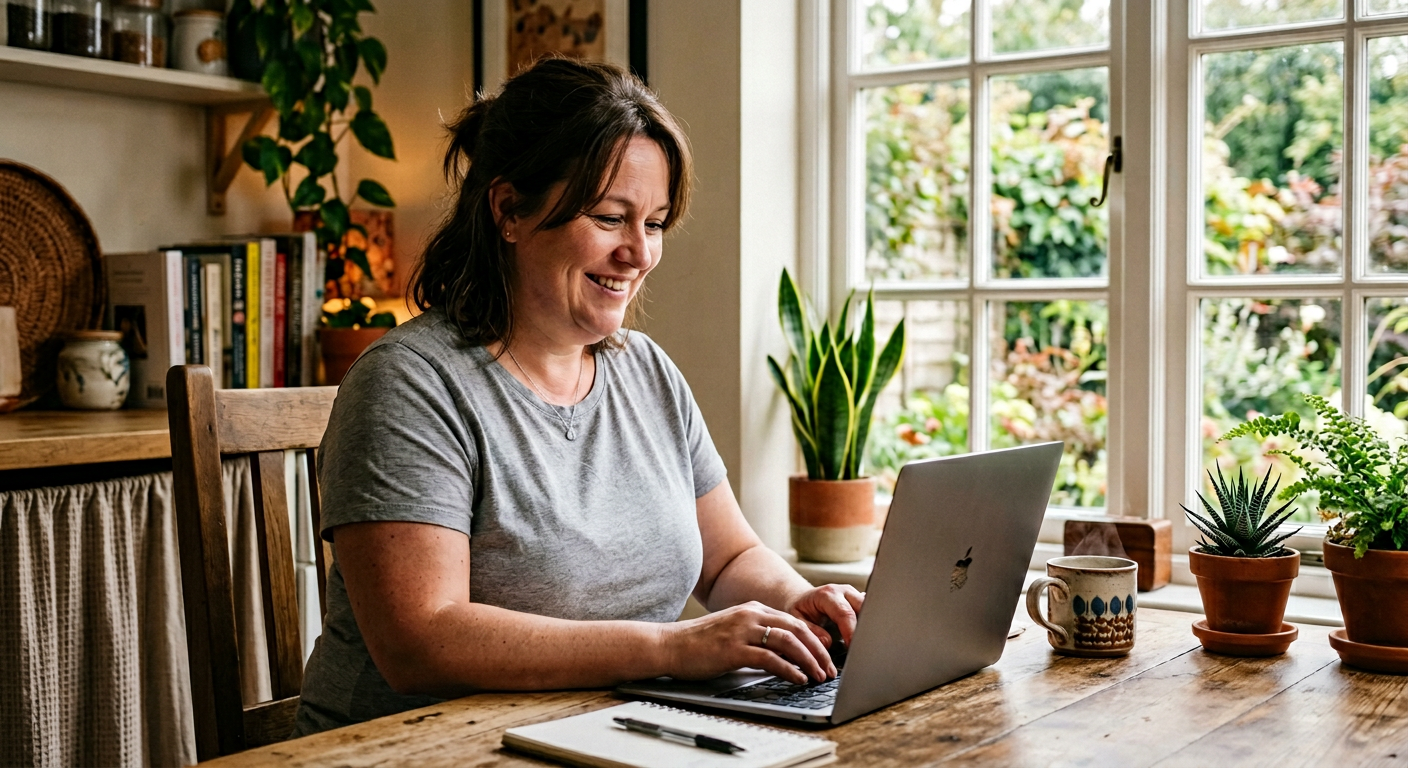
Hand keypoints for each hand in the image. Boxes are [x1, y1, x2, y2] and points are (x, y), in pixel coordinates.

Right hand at [661, 601, 836, 683]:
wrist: (670, 645)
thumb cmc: (700, 642)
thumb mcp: (734, 631)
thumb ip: (757, 635)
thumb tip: (784, 654)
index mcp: (753, 609)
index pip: (794, 621)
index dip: (815, 639)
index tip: (827, 656)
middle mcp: (750, 615)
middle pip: (797, 629)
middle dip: (818, 651)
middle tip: (830, 668)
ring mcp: (742, 631)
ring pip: (788, 641)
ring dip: (809, 660)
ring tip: (819, 676)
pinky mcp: (734, 649)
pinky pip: (770, 658)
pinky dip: (789, 669)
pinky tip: (798, 679)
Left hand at [785, 584, 865, 647]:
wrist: (803, 599)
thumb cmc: (800, 609)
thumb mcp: (797, 620)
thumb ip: (811, 631)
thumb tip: (827, 642)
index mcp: (827, 594)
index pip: (845, 613)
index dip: (851, 632)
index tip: (852, 647)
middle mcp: (844, 591)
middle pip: (863, 609)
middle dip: (864, 629)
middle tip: (862, 649)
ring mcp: (854, 594)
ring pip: (870, 609)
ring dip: (869, 626)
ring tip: (865, 644)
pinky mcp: (860, 601)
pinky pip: (870, 611)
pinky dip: (870, 624)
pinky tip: (867, 637)